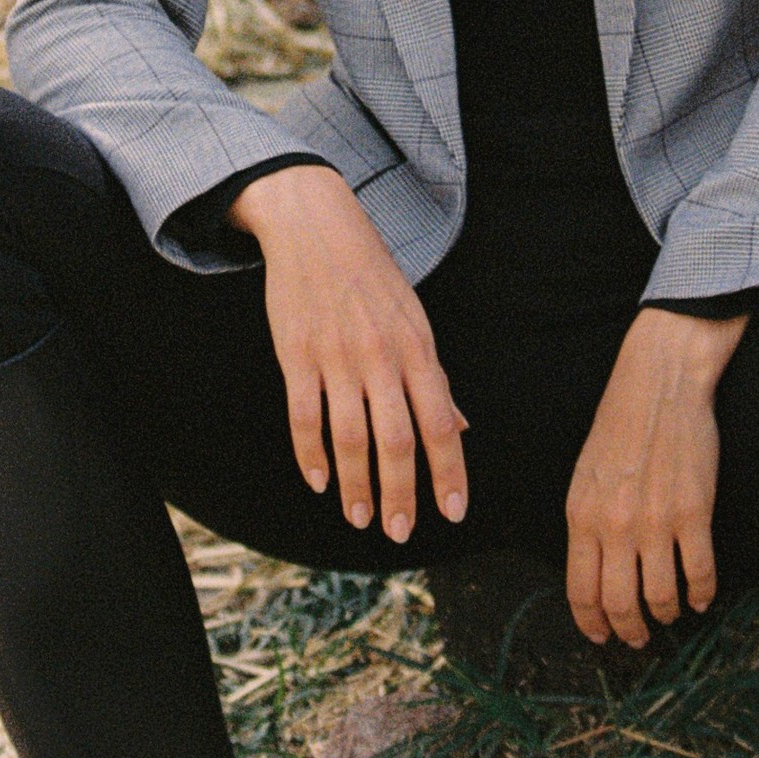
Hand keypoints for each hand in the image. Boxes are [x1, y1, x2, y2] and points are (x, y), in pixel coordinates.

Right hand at [230, 164, 466, 542]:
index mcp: (418, 348)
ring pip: (350, 437)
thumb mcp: (415, 320)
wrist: (316, 225)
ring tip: (360, 519)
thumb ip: (435, 378)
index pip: (441, 423)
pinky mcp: (296, 355)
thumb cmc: (372, 276)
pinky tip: (320, 483)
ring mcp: (337, 357)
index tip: (454, 512)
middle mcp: (381, 356)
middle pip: (396, 440)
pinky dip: (311, 455)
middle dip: (401, 494)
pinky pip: (304, 416)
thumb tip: (462, 429)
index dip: (450, 471)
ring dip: (357, 485)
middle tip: (399, 532)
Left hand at [565, 307, 746, 648]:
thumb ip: (587, 524)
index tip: (602, 636)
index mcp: (581, 516)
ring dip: (667, 614)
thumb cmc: (620, 425)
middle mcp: (615, 526)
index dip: (592, 623)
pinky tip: (702, 597)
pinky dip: (702, 595)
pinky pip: (700, 574)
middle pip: (619, 604)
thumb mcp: (584, 476)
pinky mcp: (694, 513)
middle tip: (639, 637)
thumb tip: (595, 572)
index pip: (580, 591)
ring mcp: (656, 522)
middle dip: (629, 631)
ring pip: (661, 597)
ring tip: (671, 613)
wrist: (659, 383)